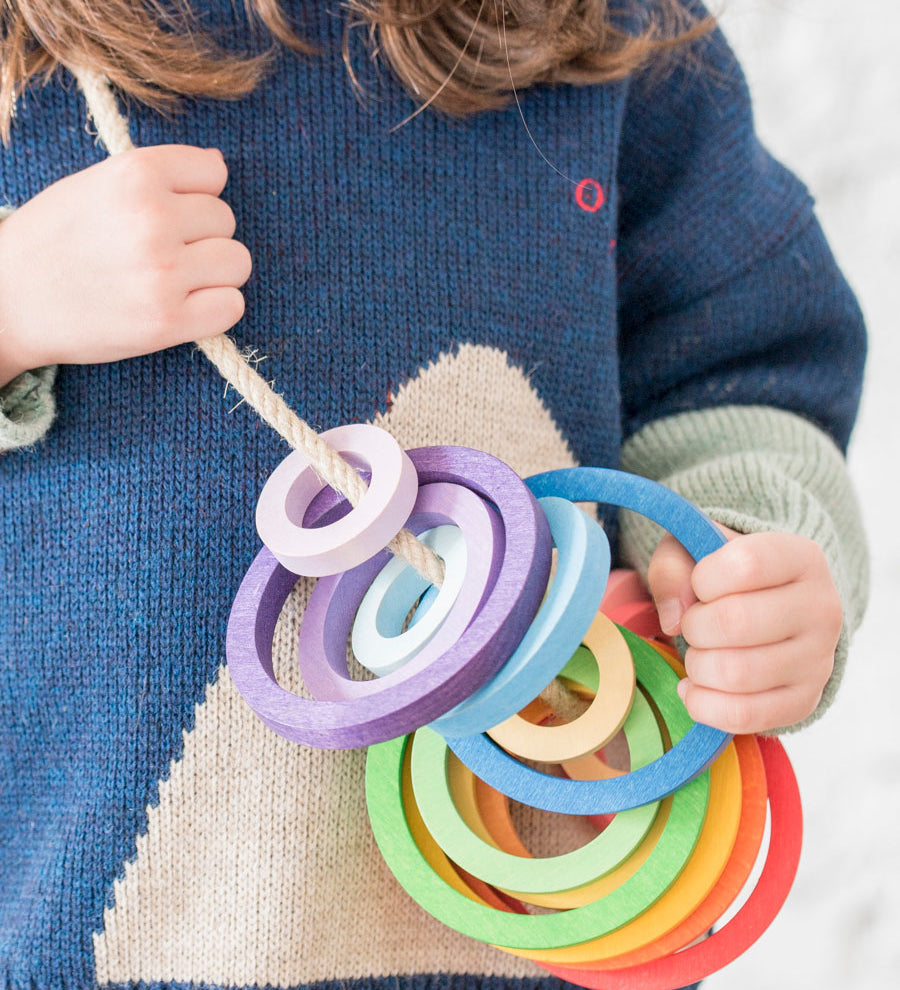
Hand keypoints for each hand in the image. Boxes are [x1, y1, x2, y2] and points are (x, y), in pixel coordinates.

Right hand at [0, 145, 251, 384]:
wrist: (8, 302)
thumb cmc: (52, 242)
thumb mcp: (94, 184)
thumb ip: (156, 176)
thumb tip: (218, 164)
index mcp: (135, 175)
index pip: (214, 172)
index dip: (196, 194)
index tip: (170, 212)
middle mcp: (153, 219)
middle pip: (226, 220)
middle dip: (202, 236)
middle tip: (161, 253)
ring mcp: (163, 272)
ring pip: (237, 262)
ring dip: (215, 273)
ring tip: (175, 280)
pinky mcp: (168, 321)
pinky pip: (232, 306)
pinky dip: (216, 309)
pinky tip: (185, 307)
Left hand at [647, 527, 842, 733]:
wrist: (770, 611)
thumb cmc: (725, 577)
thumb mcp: (693, 552)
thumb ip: (673, 568)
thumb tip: (675, 618)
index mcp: (801, 558)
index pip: (746, 564)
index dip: (704, 578)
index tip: (700, 584)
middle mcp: (822, 608)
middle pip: (736, 622)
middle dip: (695, 626)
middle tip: (694, 624)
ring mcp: (819, 660)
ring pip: (737, 673)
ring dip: (697, 665)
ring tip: (698, 653)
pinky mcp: (804, 702)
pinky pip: (743, 715)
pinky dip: (703, 705)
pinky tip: (694, 687)